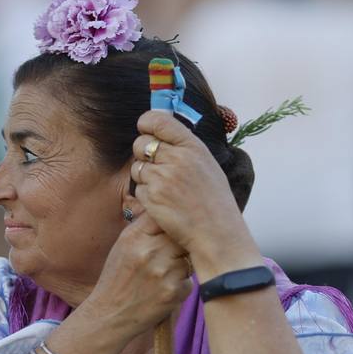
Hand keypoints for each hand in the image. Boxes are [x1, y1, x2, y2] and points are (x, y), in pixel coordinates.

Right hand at [83, 211, 193, 340]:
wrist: (109, 315)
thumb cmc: (117, 278)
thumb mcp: (123, 246)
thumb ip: (144, 228)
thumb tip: (171, 213)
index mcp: (134, 237)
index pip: (164, 217)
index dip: (172, 223)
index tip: (172, 230)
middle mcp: (149, 252)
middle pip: (181, 236)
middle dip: (180, 245)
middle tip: (170, 255)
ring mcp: (162, 272)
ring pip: (188, 259)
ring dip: (181, 267)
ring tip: (162, 276)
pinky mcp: (173, 292)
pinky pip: (188, 281)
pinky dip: (180, 286)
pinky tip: (163, 291)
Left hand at [130, 111, 257, 271]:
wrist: (216, 232)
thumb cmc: (214, 200)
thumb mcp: (207, 164)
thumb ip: (185, 147)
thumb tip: (162, 133)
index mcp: (192, 146)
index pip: (159, 120)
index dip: (147, 122)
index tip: (145, 127)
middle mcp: (176, 158)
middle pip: (140, 143)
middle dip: (142, 152)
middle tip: (156, 165)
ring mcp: (162, 177)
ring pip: (136, 167)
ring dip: (144, 176)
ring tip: (164, 188)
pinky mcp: (151, 196)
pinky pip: (137, 188)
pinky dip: (145, 194)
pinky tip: (163, 202)